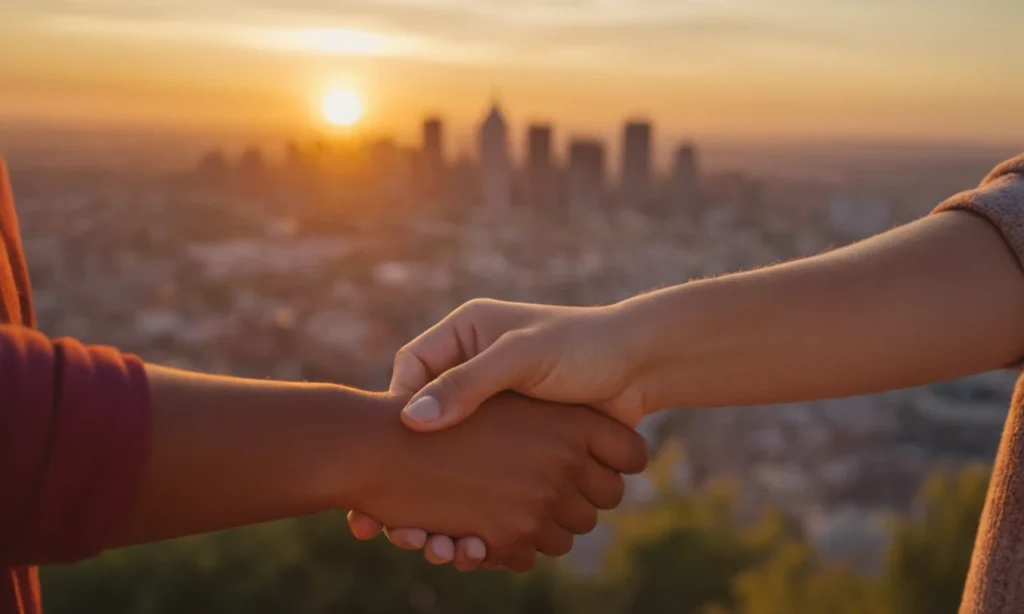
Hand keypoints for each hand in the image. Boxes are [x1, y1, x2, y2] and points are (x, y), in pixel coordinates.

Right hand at [349, 298, 653, 564]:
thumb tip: (414, 417)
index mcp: (458, 346)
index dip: (391, 424)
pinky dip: (475, 517)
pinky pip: (484, 488)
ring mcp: (491, 425)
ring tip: (432, 542)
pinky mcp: (516, 455)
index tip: (383, 464)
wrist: (636, 364)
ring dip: (442, 511)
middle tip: (395, 523)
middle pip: (422, 440)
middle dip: (411, 483)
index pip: (405, 384)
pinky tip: (467, 544)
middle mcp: (468, 386)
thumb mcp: (520, 355)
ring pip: (449, 471)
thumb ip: (471, 382)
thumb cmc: (579, 346)